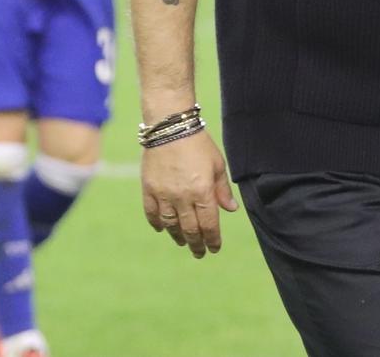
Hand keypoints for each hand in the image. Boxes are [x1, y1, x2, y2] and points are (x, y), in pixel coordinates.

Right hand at [142, 132, 237, 258]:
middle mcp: (182, 196)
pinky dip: (157, 224)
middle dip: (196, 244)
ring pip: (170, 225)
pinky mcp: (148, 188)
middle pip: (190, 229)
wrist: (170, 125)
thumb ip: (222, 190)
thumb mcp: (217, 164)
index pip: (209, 225)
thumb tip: (231, 210)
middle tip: (199, 253)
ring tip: (183, 242)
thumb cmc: (198, 143)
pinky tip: (162, 229)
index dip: (212, 240)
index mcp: (202, 191)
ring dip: (178, 236)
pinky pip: (151, 213)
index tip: (214, 248)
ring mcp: (163, 194)